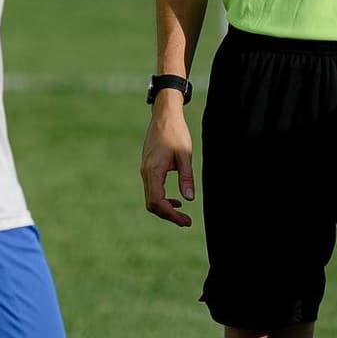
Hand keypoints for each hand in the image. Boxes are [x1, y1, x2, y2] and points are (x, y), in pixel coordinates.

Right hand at [141, 100, 196, 226]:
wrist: (164, 115)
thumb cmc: (176, 132)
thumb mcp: (185, 154)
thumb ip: (186, 177)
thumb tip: (190, 199)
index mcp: (153, 171)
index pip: (157, 201)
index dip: (170, 214)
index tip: (185, 221)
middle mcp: (146, 173)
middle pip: (152, 204)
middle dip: (168, 215)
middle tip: (186, 222)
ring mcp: (145, 171)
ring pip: (151, 198)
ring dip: (165, 209)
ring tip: (183, 215)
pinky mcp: (148, 168)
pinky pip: (152, 190)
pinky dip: (162, 199)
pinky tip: (176, 200)